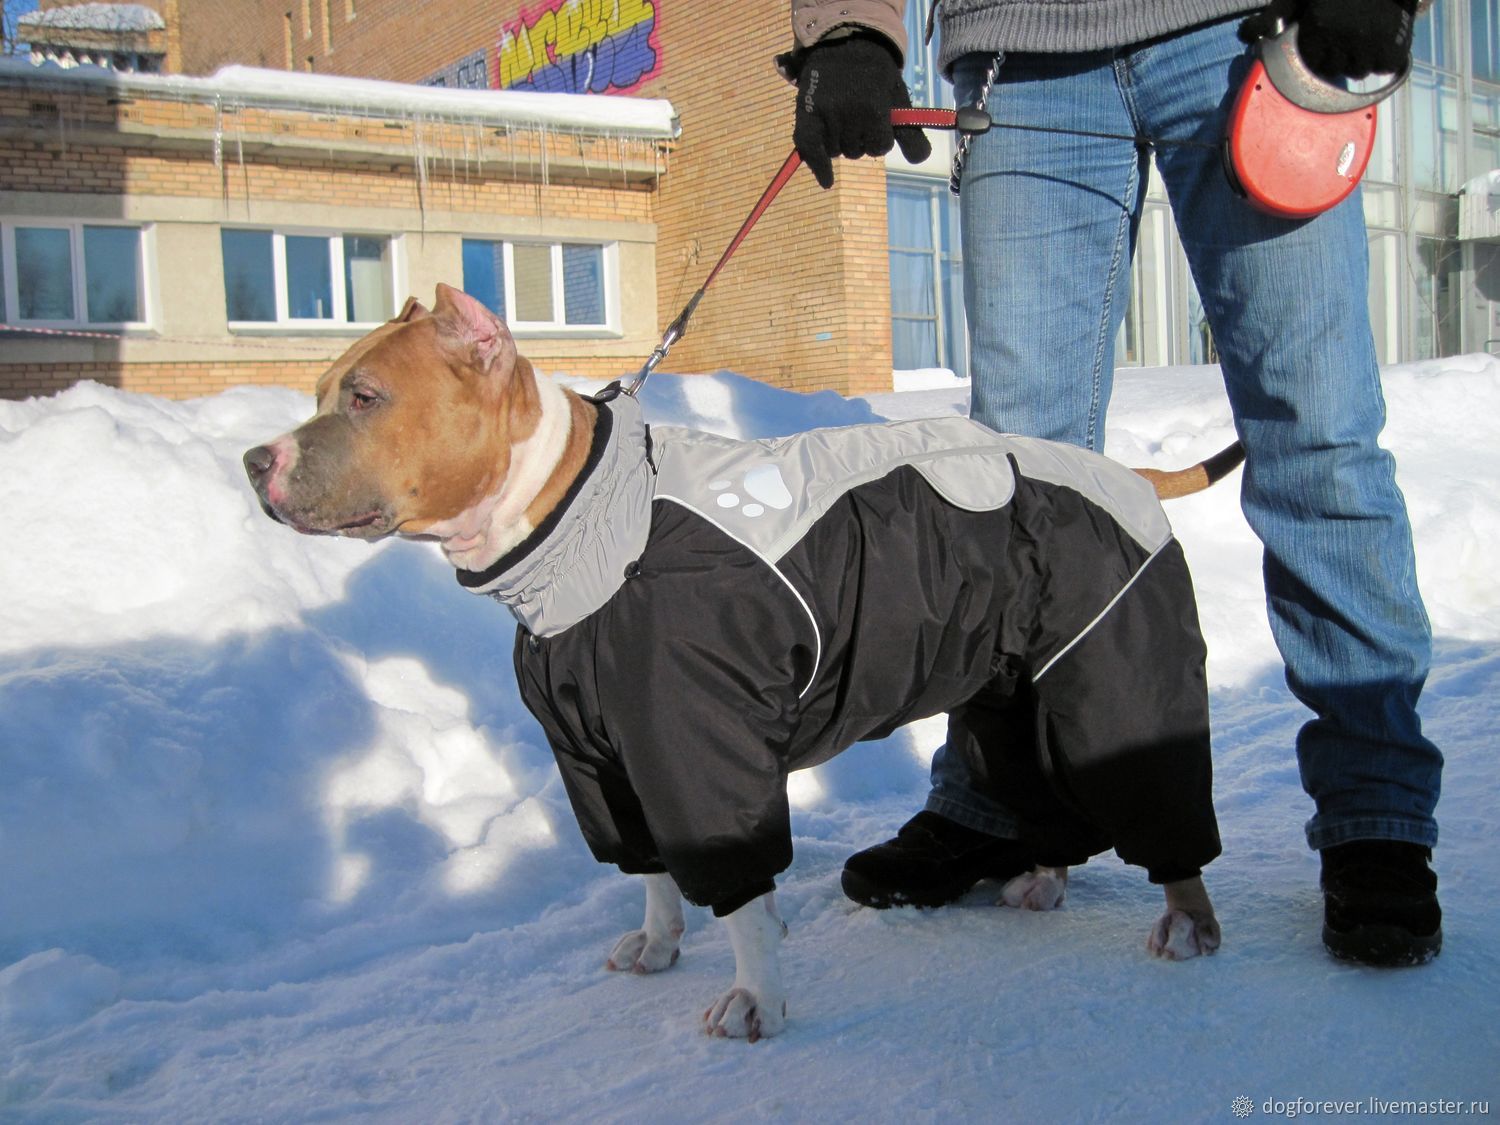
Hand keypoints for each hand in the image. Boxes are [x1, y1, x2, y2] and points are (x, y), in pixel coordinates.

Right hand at [792, 31, 930, 189]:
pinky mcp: (806, 114)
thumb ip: (911, 131)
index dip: (881, 137)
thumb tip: (920, 161)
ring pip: (837, 152)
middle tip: (857, 114)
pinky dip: (818, 167)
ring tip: (841, 118)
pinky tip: (827, 182)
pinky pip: (810, 149)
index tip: (878, 121)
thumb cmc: (876, 75)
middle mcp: (848, 113)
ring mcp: (825, 114)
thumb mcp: (899, 98)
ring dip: (840, 144)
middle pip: (858, 151)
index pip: (880, 146)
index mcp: (873, 108)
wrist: (846, 42)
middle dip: (860, 139)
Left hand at [1240, 0, 1418, 81]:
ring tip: (1361, 38)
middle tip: (1344, 36)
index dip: (1317, 54)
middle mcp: (1342, 40)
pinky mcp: (1393, 43)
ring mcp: (1370, 43)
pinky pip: (1387, 65)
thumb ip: (1271, 15)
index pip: (1311, 64)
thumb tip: (1245, 34)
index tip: (1324, 39)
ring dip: (1360, 59)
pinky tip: (1380, 42)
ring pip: (1359, 70)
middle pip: (1334, 70)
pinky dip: (1385, 58)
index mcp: (1317, 30)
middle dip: (1337, 58)